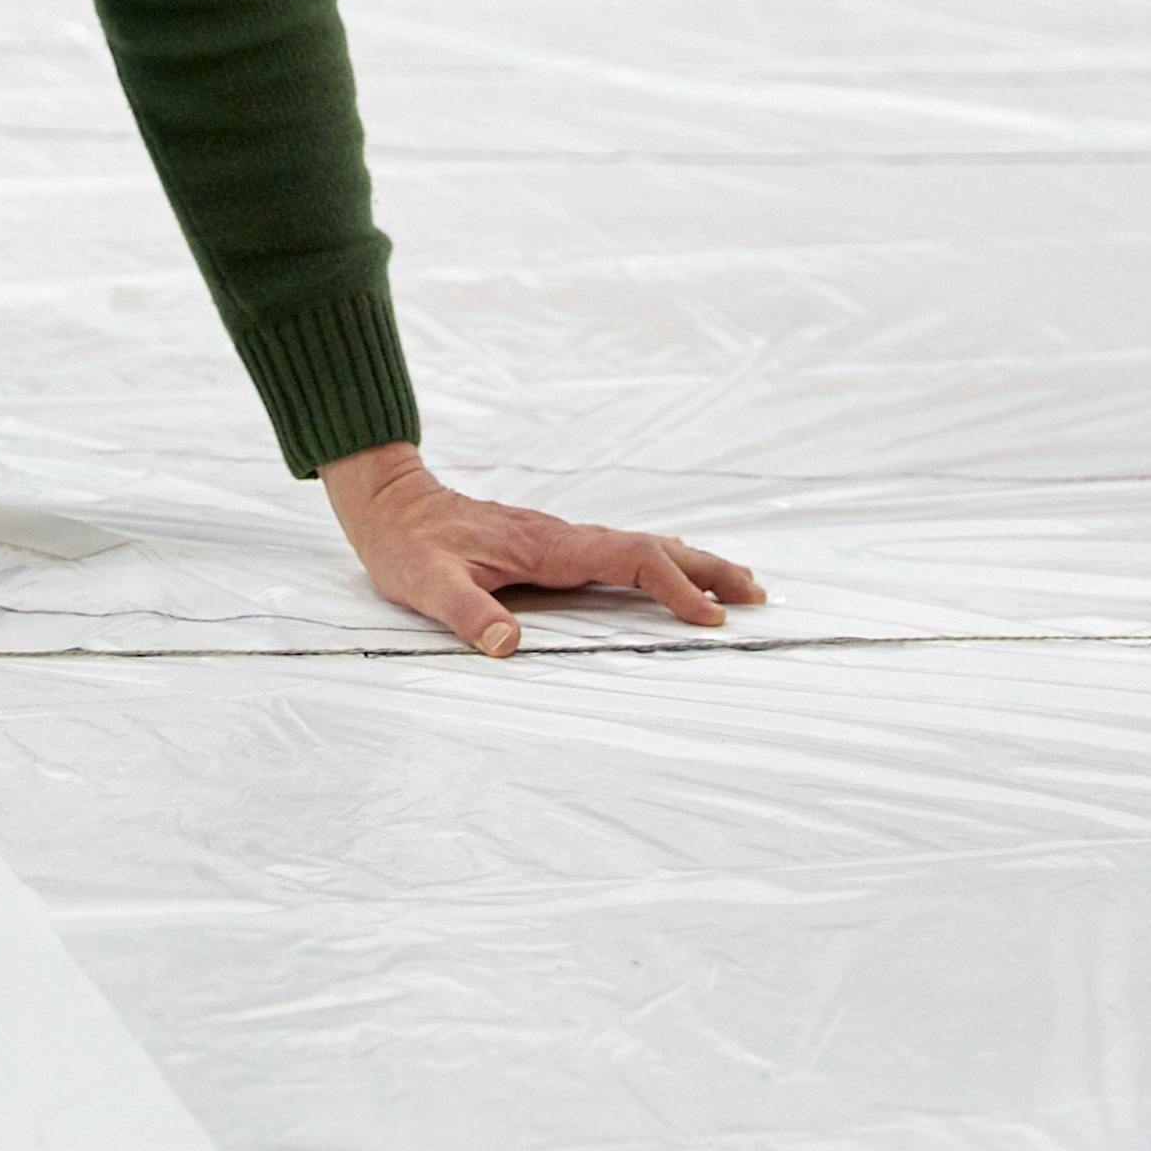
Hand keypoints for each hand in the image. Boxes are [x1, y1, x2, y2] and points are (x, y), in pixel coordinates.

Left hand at [320, 442, 762, 657]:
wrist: (392, 504)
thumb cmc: (408, 545)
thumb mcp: (427, 582)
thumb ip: (466, 612)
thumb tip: (507, 647)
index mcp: (546, 546)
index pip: (626, 559)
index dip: (671, 585)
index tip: (709, 616)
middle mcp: (563, 538)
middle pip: (650, 546)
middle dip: (705, 568)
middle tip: (758, 593)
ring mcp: (560, 540)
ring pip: (639, 546)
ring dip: (689, 563)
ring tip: (736, 584)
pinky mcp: (552, 546)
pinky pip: (620, 552)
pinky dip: (658, 561)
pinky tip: (669, 573)